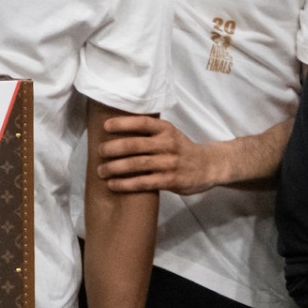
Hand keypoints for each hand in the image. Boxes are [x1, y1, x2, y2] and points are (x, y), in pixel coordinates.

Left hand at [96, 116, 215, 194]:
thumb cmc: (181, 149)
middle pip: (135, 145)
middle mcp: (168, 144)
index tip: (105, 126)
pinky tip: (112, 184)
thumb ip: (149, 131)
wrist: (209, 166)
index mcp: (166, 130)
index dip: (123, 123)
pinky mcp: (171, 181)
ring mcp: (170, 163)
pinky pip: (143, 182)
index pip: (142, 123)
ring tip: (101, 171)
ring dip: (115, 168)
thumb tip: (116, 129)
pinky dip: (125, 184)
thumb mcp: (170, 134)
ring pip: (137, 164)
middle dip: (113, 148)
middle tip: (99, 152)